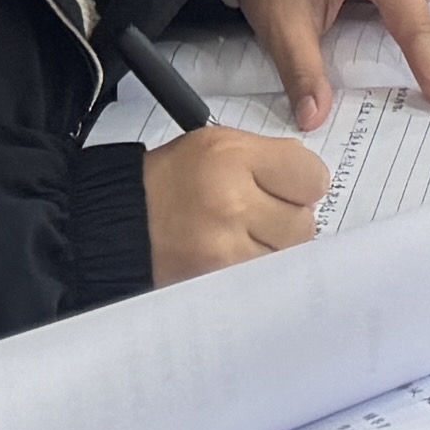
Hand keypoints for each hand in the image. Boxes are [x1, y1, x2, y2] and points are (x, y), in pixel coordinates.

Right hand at [143, 122, 330, 278]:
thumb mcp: (218, 145)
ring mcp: (224, 250)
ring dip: (274, 250)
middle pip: (304, 224)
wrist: (115, 224)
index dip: (302, 184)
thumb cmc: (172, 181)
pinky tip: (236, 258)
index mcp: (233, 157)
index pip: (312, 178)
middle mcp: (231, 202)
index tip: (285, 187)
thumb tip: (314, 186)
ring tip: (243, 239)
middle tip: (259, 216)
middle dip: (288, 221)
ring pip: (287, 257)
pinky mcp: (215, 283)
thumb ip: (270, 159)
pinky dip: (256, 272)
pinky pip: (262, 281)